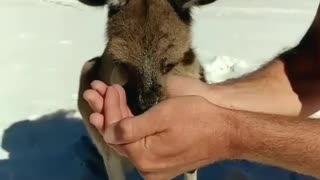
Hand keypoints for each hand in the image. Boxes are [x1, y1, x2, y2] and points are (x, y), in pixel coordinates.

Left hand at [84, 80, 238, 179]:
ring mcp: (154, 167)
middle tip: (96, 91)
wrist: (226, 132)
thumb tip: (107, 131)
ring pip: (126, 141)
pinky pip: (137, 144)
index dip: (108, 107)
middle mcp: (146, 168)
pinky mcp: (162, 162)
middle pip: (117, 138)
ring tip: (103, 100)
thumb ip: (131, 127)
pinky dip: (129, 128)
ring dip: (114, 119)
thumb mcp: (163, 116)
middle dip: (105, 112)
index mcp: (144, 156)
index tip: (110, 87)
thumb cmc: (198, 118)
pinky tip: (122, 116)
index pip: (114, 131)